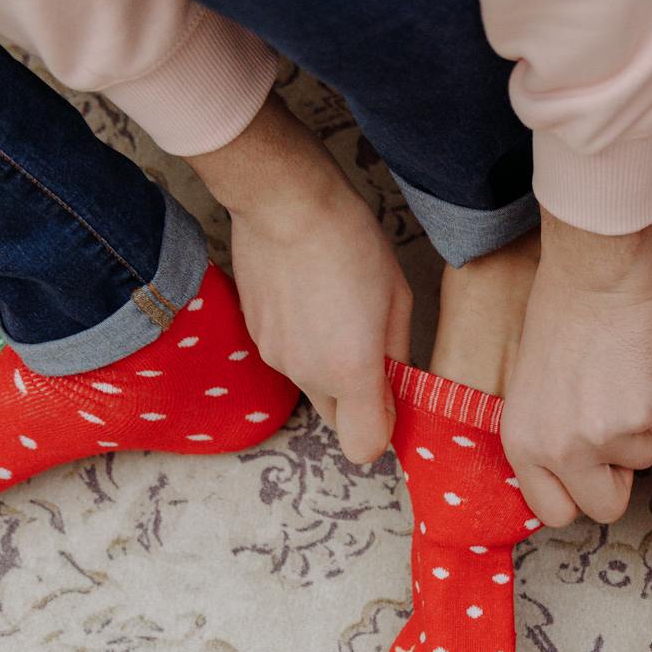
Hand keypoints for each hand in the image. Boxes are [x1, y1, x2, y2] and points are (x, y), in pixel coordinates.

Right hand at [192, 96, 411, 463]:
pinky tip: (310, 300)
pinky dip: (302, 344)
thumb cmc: (352, 241)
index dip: (383, 430)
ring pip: (311, 386)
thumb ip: (397, 355)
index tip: (393, 397)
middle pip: (337, 420)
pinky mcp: (254, 336)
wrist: (284, 202)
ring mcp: (275, 357)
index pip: (365, 448)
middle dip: (357, 400)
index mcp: (351, 372)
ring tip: (337, 312)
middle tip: (370, 349)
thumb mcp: (397, 298)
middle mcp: (307, 375)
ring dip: (328, 368)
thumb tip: (397, 385)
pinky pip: (287, 358)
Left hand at [503, 215, 651, 525]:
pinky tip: (638, 366)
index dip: (579, 494)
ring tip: (622, 381)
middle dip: (619, 479)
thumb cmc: (562, 316)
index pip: (553, 511)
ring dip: (641, 429)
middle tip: (618, 435)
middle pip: (605, 507)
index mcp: (523, 444)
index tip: (590, 475)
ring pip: (642, 460)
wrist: (596, 277)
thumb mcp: (532, 390)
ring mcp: (603, 437)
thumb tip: (576, 470)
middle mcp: (559, 450)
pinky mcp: (643, 417)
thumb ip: (548, 438)